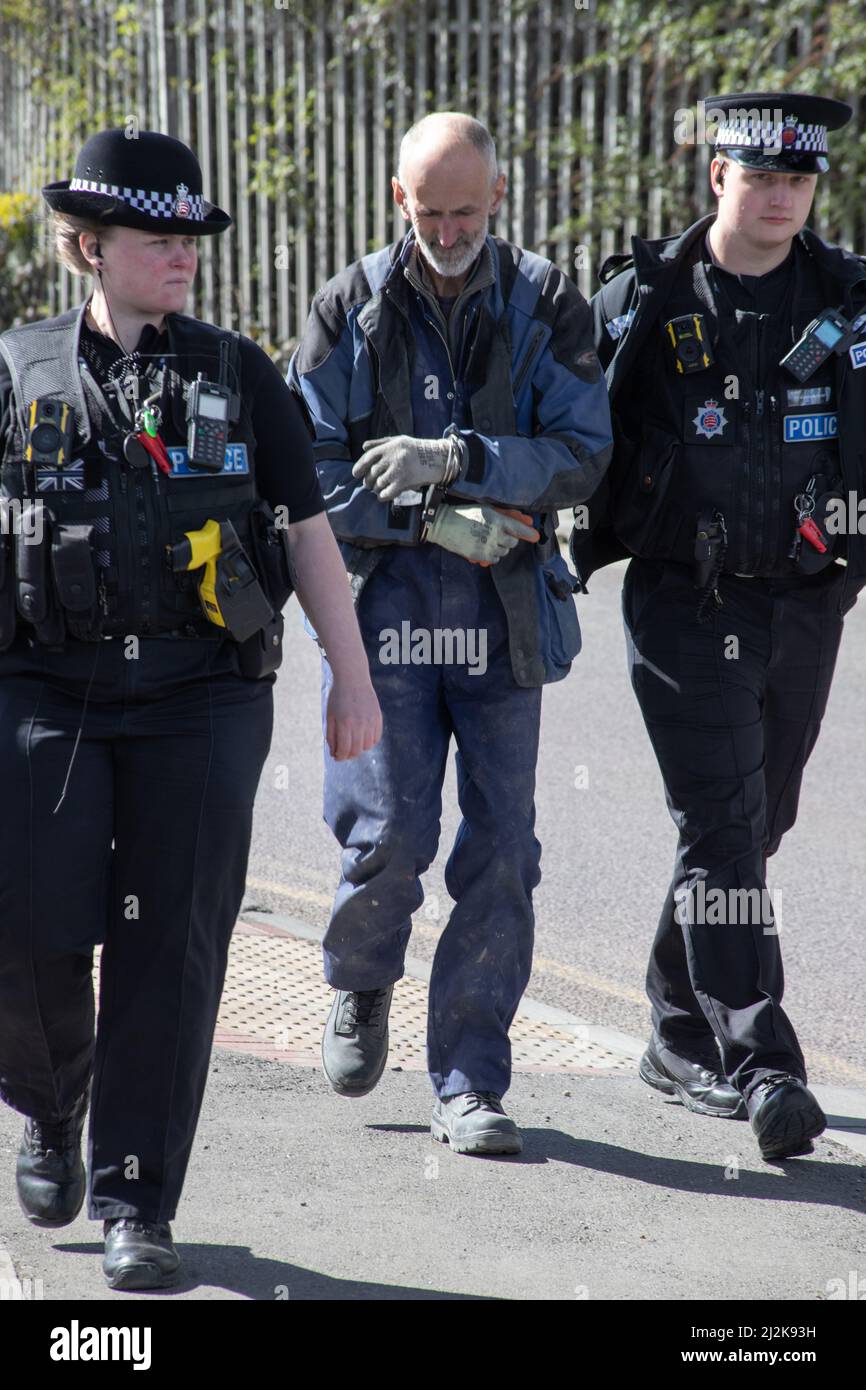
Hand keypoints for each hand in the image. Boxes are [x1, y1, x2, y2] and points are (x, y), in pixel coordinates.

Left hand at [326, 678, 382, 760]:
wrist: (353, 678)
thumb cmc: (338, 697)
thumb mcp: (330, 716)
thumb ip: (331, 736)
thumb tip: (334, 753)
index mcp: (345, 724)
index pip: (344, 750)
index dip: (340, 757)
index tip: (337, 757)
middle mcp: (359, 724)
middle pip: (356, 751)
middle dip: (348, 755)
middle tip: (343, 753)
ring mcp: (370, 721)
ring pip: (367, 746)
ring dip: (359, 748)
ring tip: (352, 742)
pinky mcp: (378, 717)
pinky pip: (376, 738)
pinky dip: (369, 742)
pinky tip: (362, 737)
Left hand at [352, 435, 452, 500]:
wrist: (436, 458)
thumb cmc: (415, 449)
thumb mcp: (399, 440)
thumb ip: (380, 443)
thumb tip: (364, 447)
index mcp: (390, 447)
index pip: (368, 457)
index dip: (359, 466)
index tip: (355, 474)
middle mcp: (392, 458)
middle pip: (372, 472)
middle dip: (368, 480)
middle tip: (368, 484)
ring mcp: (398, 470)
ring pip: (379, 483)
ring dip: (376, 488)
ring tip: (377, 489)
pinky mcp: (404, 482)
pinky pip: (388, 492)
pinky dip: (383, 496)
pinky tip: (382, 496)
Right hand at [425, 503, 539, 564]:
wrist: (443, 524)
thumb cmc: (466, 513)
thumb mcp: (487, 508)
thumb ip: (507, 514)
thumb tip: (527, 522)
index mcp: (497, 519)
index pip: (519, 529)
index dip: (529, 533)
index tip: (535, 536)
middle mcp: (494, 533)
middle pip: (513, 542)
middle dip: (509, 539)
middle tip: (499, 535)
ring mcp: (487, 546)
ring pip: (504, 551)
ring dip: (500, 547)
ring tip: (488, 540)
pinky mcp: (479, 555)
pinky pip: (494, 559)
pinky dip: (492, 555)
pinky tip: (484, 547)